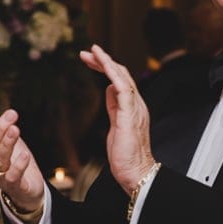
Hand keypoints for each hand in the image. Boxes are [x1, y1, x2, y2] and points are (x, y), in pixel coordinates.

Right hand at [0, 91, 44, 212]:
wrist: (27, 187)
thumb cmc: (12, 157)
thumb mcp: (2, 134)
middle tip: (11, 114)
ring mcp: (1, 176)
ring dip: (7, 144)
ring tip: (16, 129)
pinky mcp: (16, 185)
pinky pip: (13, 177)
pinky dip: (18, 166)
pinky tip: (25, 154)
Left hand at [79, 44, 156, 194]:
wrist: (136, 171)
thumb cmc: (126, 154)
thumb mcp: (115, 125)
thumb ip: (113, 106)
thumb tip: (108, 90)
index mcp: (132, 106)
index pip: (120, 80)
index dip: (106, 67)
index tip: (91, 59)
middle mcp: (136, 103)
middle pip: (121, 74)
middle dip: (103, 60)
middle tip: (86, 52)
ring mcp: (135, 107)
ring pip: (122, 76)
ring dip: (106, 61)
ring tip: (91, 52)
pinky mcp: (130, 112)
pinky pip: (123, 86)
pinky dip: (112, 71)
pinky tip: (103, 62)